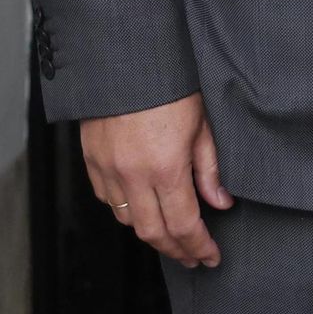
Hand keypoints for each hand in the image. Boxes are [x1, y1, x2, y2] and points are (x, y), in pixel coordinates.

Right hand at [81, 92, 232, 267]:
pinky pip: (107, 199)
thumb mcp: (202, 121)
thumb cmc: (170, 81)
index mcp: (165, 166)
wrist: (127, 55)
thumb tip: (220, 202)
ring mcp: (108, 169)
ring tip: (170, 235)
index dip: (199, 246)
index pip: (184, 224)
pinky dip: (126, 211)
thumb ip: (210, 167)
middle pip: (153, 233)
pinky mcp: (92, 160)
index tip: (210, 256)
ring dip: (150, 233)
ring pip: (127, 220)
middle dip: (175, 251)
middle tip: (192, 257)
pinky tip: (141, 207)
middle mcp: (133, 175)